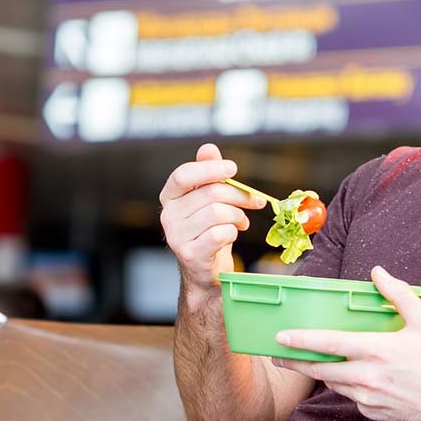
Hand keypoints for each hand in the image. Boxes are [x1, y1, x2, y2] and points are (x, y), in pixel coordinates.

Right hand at [158, 144, 265, 288]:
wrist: (206, 272)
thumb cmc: (209, 231)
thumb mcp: (210, 200)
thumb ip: (208, 174)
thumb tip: (208, 148)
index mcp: (170, 197)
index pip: (183, 175)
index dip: (210, 169)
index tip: (233, 168)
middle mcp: (168, 216)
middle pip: (210, 193)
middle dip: (238, 195)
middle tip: (253, 201)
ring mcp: (176, 236)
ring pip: (218, 213)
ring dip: (238, 216)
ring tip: (241, 222)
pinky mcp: (190, 254)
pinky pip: (220, 234)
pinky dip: (233, 232)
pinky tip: (232, 235)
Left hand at [274, 266, 420, 420]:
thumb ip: (397, 294)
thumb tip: (377, 272)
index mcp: (376, 350)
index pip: (330, 344)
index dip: (303, 340)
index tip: (281, 337)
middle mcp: (367, 376)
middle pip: (320, 369)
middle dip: (295, 362)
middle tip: (278, 356)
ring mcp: (367, 398)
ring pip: (333, 384)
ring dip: (320, 373)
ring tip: (310, 362)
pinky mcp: (370, 412)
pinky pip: (350, 397)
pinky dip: (347, 386)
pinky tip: (353, 378)